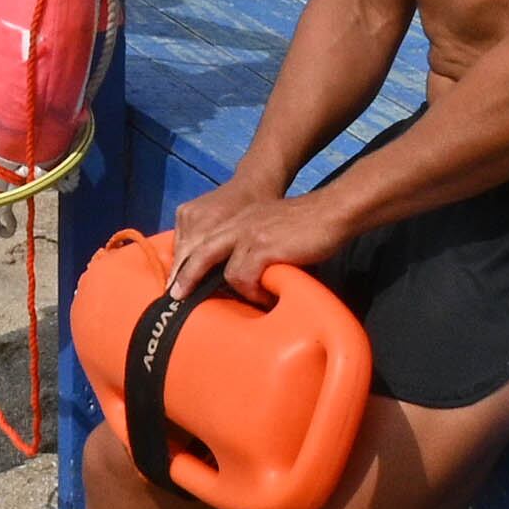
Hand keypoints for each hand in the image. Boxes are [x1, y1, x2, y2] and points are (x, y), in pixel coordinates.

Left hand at [165, 176, 349, 301]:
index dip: (189, 263)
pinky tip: (270, 293)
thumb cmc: (309, 226)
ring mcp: (249, 235)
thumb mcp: (272, 230)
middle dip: (186, 277)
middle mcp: (238, 224)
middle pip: (201, 252)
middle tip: (176, 296)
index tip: (179, 283)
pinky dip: (254, 291)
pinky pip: (246, 276)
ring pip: (226, 271)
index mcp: (239, 220)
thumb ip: (255, 248)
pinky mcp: (263, 247)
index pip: (204, 242)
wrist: (332, 211)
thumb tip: (249, 278)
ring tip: (256, 298)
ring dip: (239, 290)